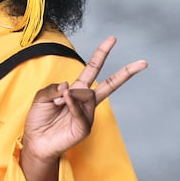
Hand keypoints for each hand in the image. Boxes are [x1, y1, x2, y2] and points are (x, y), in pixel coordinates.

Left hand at [22, 36, 146, 162]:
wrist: (36, 142)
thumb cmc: (39, 118)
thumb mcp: (41, 96)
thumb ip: (53, 88)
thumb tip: (68, 86)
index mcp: (76, 90)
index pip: (93, 69)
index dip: (101, 53)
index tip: (113, 39)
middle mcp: (85, 101)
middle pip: (109, 84)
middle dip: (126, 73)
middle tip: (143, 63)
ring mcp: (87, 115)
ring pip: (86, 95)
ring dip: (68, 96)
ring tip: (56, 103)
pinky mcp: (84, 128)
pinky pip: (81, 112)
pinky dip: (72, 105)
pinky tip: (64, 101)